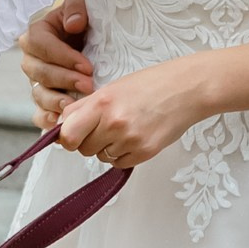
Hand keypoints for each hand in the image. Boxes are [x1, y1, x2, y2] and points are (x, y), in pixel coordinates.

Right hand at [19, 0, 94, 125]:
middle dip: (63, 79)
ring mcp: (38, 81)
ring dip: (55, 101)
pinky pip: (38, 113)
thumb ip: (77, 4)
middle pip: (37, 72)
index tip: (87, 65)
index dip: (62, 56)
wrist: (99, 36)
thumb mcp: (84, 0)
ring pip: (37, 93)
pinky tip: (58, 122)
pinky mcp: (46, 99)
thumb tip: (73, 24)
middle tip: (88, 84)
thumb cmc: (89, 16)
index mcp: (38, 33)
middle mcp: (33, 58)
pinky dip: (46, 119)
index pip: (40, 44)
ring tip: (74, 106)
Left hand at [53, 56, 207, 168]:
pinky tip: (135, 136)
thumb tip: (61, 128)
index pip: (67, 135)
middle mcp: (114, 123)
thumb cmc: (151, 84)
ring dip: (108, 147)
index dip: (67, 137)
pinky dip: (123, 154)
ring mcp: (130, 140)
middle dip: (89, 141)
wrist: (187, 89)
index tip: (72, 134)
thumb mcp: (111, 88)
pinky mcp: (145, 153)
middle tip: (105, 126)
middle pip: (83, 148)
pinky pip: (119, 163)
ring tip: (125, 127)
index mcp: (101, 103)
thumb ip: (84, 108)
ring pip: (101, 156)